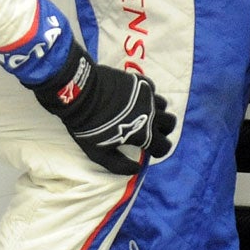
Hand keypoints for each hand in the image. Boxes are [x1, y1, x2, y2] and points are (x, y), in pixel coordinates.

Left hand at [32, 44, 175, 175]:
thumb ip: (120, 166)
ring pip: (163, 104)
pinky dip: (147, 95)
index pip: (164, 145)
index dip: (159, 150)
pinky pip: (151, 88)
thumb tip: (137, 169)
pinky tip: (135, 98)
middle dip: (164, 130)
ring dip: (157, 111)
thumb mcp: (99, 154)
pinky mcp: (138, 81)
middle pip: (170, 123)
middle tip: (151, 131)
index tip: (150, 150)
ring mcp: (145, 95)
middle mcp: (150, 113)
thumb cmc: (88, 127)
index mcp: (144, 133)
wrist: (79, 94)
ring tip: (143, 113)